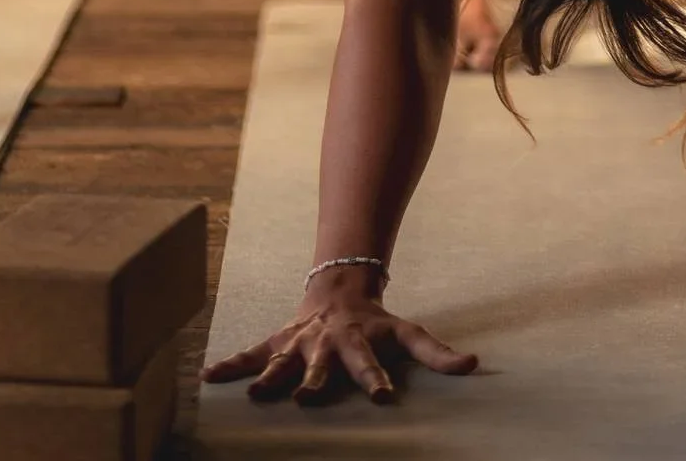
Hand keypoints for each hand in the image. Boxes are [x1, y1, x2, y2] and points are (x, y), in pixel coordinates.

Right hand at [200, 291, 478, 405]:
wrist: (339, 287)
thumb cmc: (376, 321)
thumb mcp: (409, 333)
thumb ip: (438, 353)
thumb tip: (475, 366)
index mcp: (359, 343)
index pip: (371, 363)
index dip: (377, 378)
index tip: (383, 396)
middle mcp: (326, 343)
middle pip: (321, 364)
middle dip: (314, 381)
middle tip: (307, 399)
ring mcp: (299, 342)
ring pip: (282, 360)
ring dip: (269, 376)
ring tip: (256, 394)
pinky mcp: (277, 342)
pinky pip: (251, 353)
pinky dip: (231, 364)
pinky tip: (209, 374)